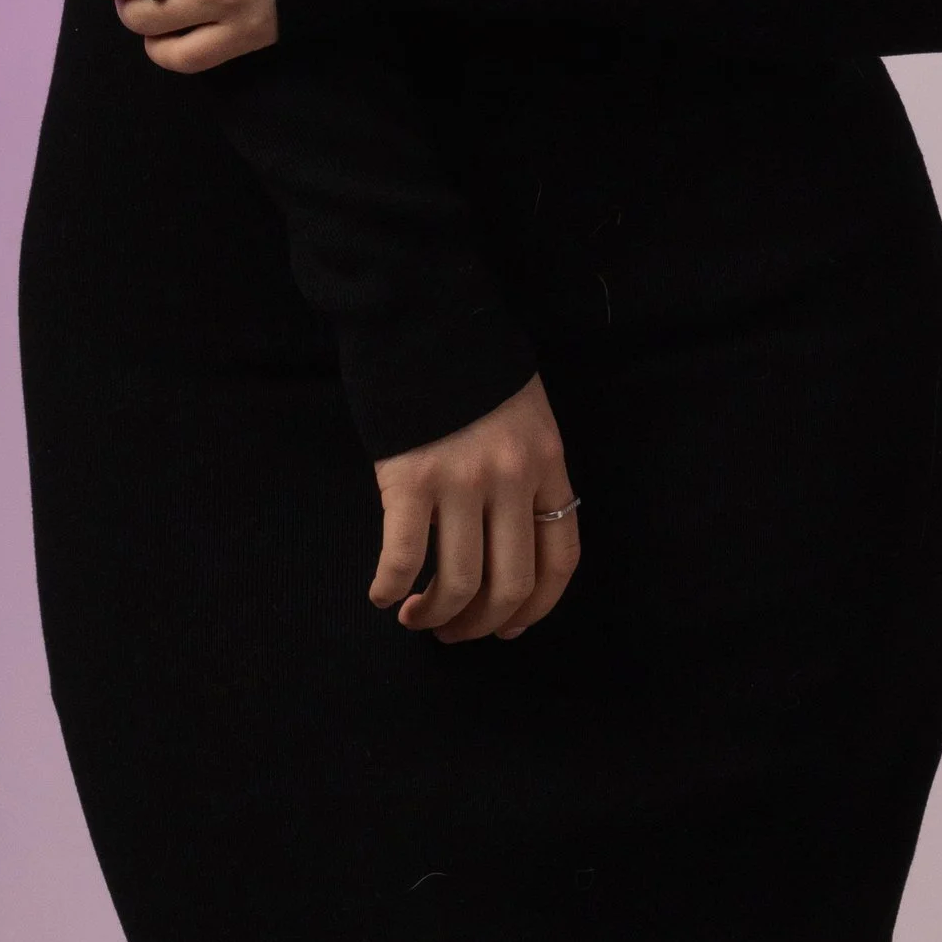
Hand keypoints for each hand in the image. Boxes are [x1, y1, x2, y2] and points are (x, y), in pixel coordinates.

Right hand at [371, 373, 581, 642]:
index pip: (560, 560)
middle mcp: (511, 479)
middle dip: (480, 624)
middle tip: (454, 633)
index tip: (507, 627)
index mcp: (547, 463)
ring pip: (456, 582)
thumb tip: (512, 536)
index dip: (535, 608)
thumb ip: (526, 470)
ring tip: (416, 617)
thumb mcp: (526, 413)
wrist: (425, 307)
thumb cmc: (473, 361)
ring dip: (435, 615)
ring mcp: (461, 480)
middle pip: (509, 584)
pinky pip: (401, 556)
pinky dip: (389, 586)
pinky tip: (381, 593)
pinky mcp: (409, 477)